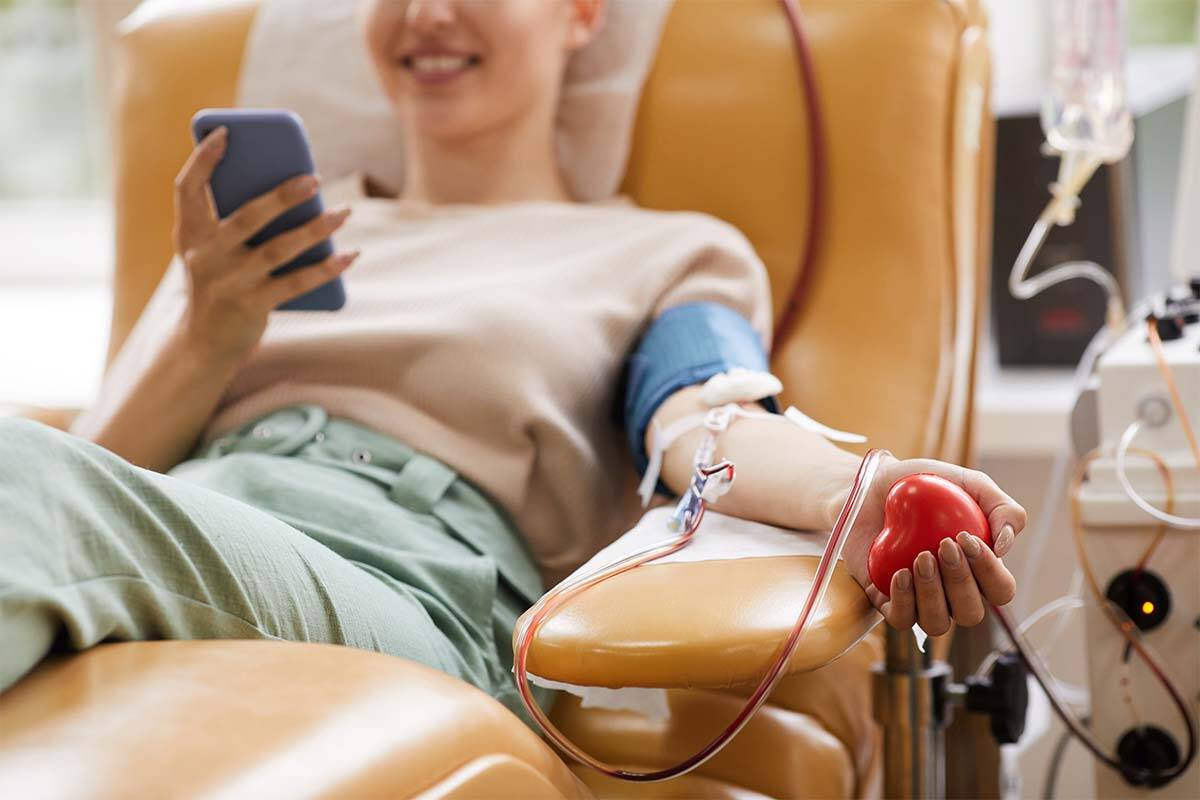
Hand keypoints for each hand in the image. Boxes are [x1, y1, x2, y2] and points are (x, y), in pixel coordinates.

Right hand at [172, 126, 359, 364]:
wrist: (203, 343)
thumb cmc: (219, 281)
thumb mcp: (213, 251)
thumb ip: (237, 222)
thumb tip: (298, 191)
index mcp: (189, 234)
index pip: (187, 189)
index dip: (203, 159)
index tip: (227, 133)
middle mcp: (204, 256)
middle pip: (247, 217)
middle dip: (282, 195)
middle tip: (315, 178)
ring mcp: (228, 282)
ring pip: (278, 249)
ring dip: (316, 229)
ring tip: (343, 213)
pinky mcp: (251, 306)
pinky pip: (296, 283)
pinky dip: (326, 268)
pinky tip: (349, 255)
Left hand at [838, 453, 1025, 635]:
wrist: (872, 485)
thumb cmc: (925, 486)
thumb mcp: (969, 484)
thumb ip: (1002, 509)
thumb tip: (1005, 548)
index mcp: (978, 569)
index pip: (1000, 590)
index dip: (990, 572)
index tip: (966, 539)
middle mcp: (952, 592)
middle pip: (971, 613)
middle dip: (960, 581)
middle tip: (943, 545)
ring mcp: (919, 601)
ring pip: (937, 623)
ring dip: (933, 594)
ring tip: (920, 558)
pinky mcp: (887, 601)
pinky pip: (901, 619)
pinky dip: (903, 600)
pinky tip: (900, 574)